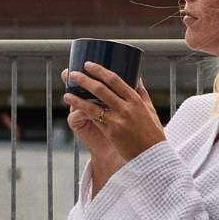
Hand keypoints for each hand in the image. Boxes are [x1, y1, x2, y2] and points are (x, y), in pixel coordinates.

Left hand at [62, 62, 165, 178]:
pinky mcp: (111, 132)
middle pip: (100, 90)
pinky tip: (74, 107)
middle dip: (84, 80)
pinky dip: (83, 111)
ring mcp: (117, 121)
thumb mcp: (149, 108)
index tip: (88, 64)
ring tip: (66, 93)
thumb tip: (136, 75)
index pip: (115, 80)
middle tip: (72, 74)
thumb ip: (141, 92)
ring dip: (77, 98)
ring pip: (92, 106)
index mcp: (135, 99)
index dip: (99, 70)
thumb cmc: (151, 131)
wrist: (152, 155)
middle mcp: (126, 108)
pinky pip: (94, 119)